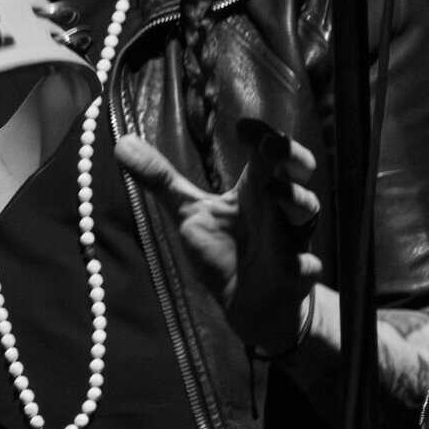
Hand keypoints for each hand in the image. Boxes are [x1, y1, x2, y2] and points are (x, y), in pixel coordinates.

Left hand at [114, 121, 321, 353]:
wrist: (247, 300)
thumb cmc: (225, 249)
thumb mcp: (189, 212)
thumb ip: (160, 180)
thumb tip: (121, 143)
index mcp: (254, 188)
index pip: (265, 150)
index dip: (260, 135)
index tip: (242, 127)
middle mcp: (278, 205)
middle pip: (299, 169)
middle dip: (289, 155)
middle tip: (271, 146)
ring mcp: (291, 238)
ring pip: (307, 209)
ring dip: (295, 198)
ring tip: (275, 191)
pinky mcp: (297, 273)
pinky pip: (307, 266)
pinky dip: (303, 263)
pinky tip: (300, 264)